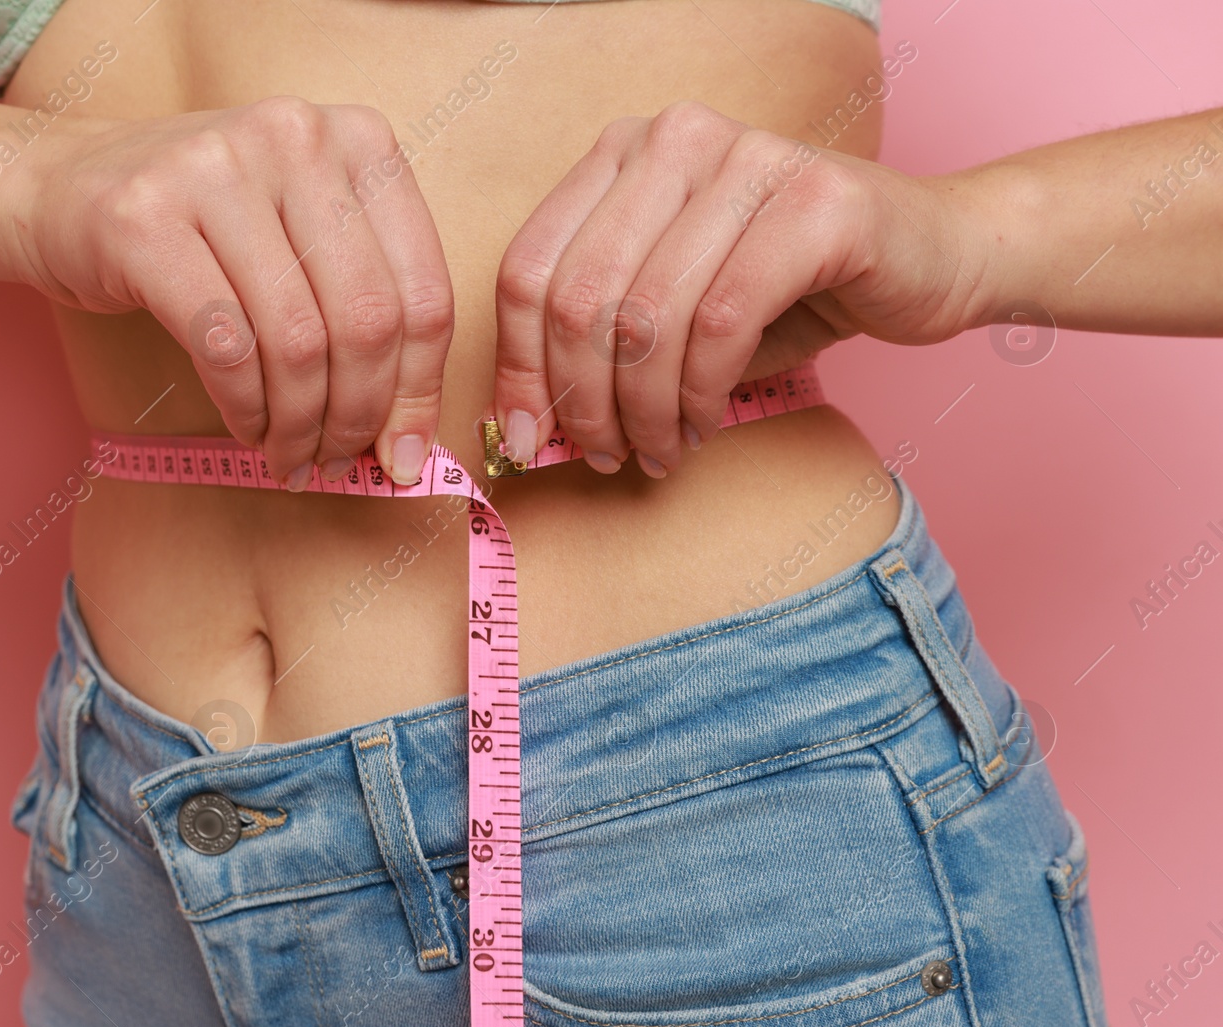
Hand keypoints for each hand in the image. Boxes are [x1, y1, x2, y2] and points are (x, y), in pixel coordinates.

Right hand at [6, 97, 453, 487]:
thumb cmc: (203, 228)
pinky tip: (248, 427)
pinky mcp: (144, 218)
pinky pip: (225, 347)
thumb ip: (366, 311)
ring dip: (299, 424)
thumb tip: (411, 439)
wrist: (60, 186)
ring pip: (297, 342)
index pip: (425, 290)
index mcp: (360, 140)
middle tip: (336, 462)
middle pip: (367, 320)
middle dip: (358, 416)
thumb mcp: (303, 237)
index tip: (405, 455)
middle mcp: (295, 137)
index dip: (420, 390)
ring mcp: (215, 168)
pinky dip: (246, 408)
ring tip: (289, 455)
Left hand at [491, 100, 986, 475]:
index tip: (522, 439)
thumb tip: (522, 428)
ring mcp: (747, 159)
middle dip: (583, 402)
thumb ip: (599, 346)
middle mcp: (676, 139)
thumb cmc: (791, 290)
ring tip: (659, 450)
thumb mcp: (673, 313)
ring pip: (647, 318)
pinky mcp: (816, 201)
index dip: (518, 367)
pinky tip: (705, 423)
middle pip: (579, 299)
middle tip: (605, 456)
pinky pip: (721, 322)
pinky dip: (702, 393)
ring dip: (646, 412)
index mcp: (624, 153)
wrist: (938, 256)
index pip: (530, 268)